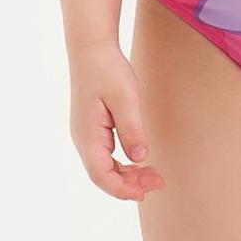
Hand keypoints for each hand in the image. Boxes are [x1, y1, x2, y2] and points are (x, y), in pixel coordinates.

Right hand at [68, 41, 166, 201]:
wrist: (91, 48)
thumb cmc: (107, 69)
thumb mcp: (125, 97)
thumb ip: (131, 128)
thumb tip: (139, 158)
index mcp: (87, 135)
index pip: (101, 175)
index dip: (122, 189)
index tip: (143, 193)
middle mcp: (82, 139)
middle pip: (103, 174)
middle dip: (129, 184)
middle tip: (158, 182)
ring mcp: (85, 134)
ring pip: (104, 166)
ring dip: (127, 175)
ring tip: (153, 175)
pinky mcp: (92, 128)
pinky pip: (105, 155)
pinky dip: (122, 163)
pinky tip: (138, 161)